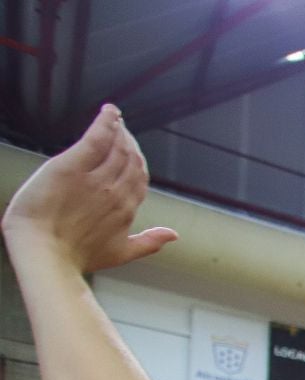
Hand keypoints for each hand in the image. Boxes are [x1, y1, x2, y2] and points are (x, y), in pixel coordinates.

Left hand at [2, 105, 176, 273]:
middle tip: (123, 129)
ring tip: (115, 118)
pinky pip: (96, 139)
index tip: (132, 150)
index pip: (139, 178)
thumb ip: (148, 242)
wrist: (45, 253)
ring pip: (117, 147)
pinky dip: (105, 123)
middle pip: (131, 159)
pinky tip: (109, 112)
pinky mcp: (72, 166)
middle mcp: (116, 191)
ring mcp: (96, 178)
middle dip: (130, 142)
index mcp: (127, 210)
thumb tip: (173, 235)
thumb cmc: (76, 256)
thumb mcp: (119, 253)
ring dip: (119, 130)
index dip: (138, 162)